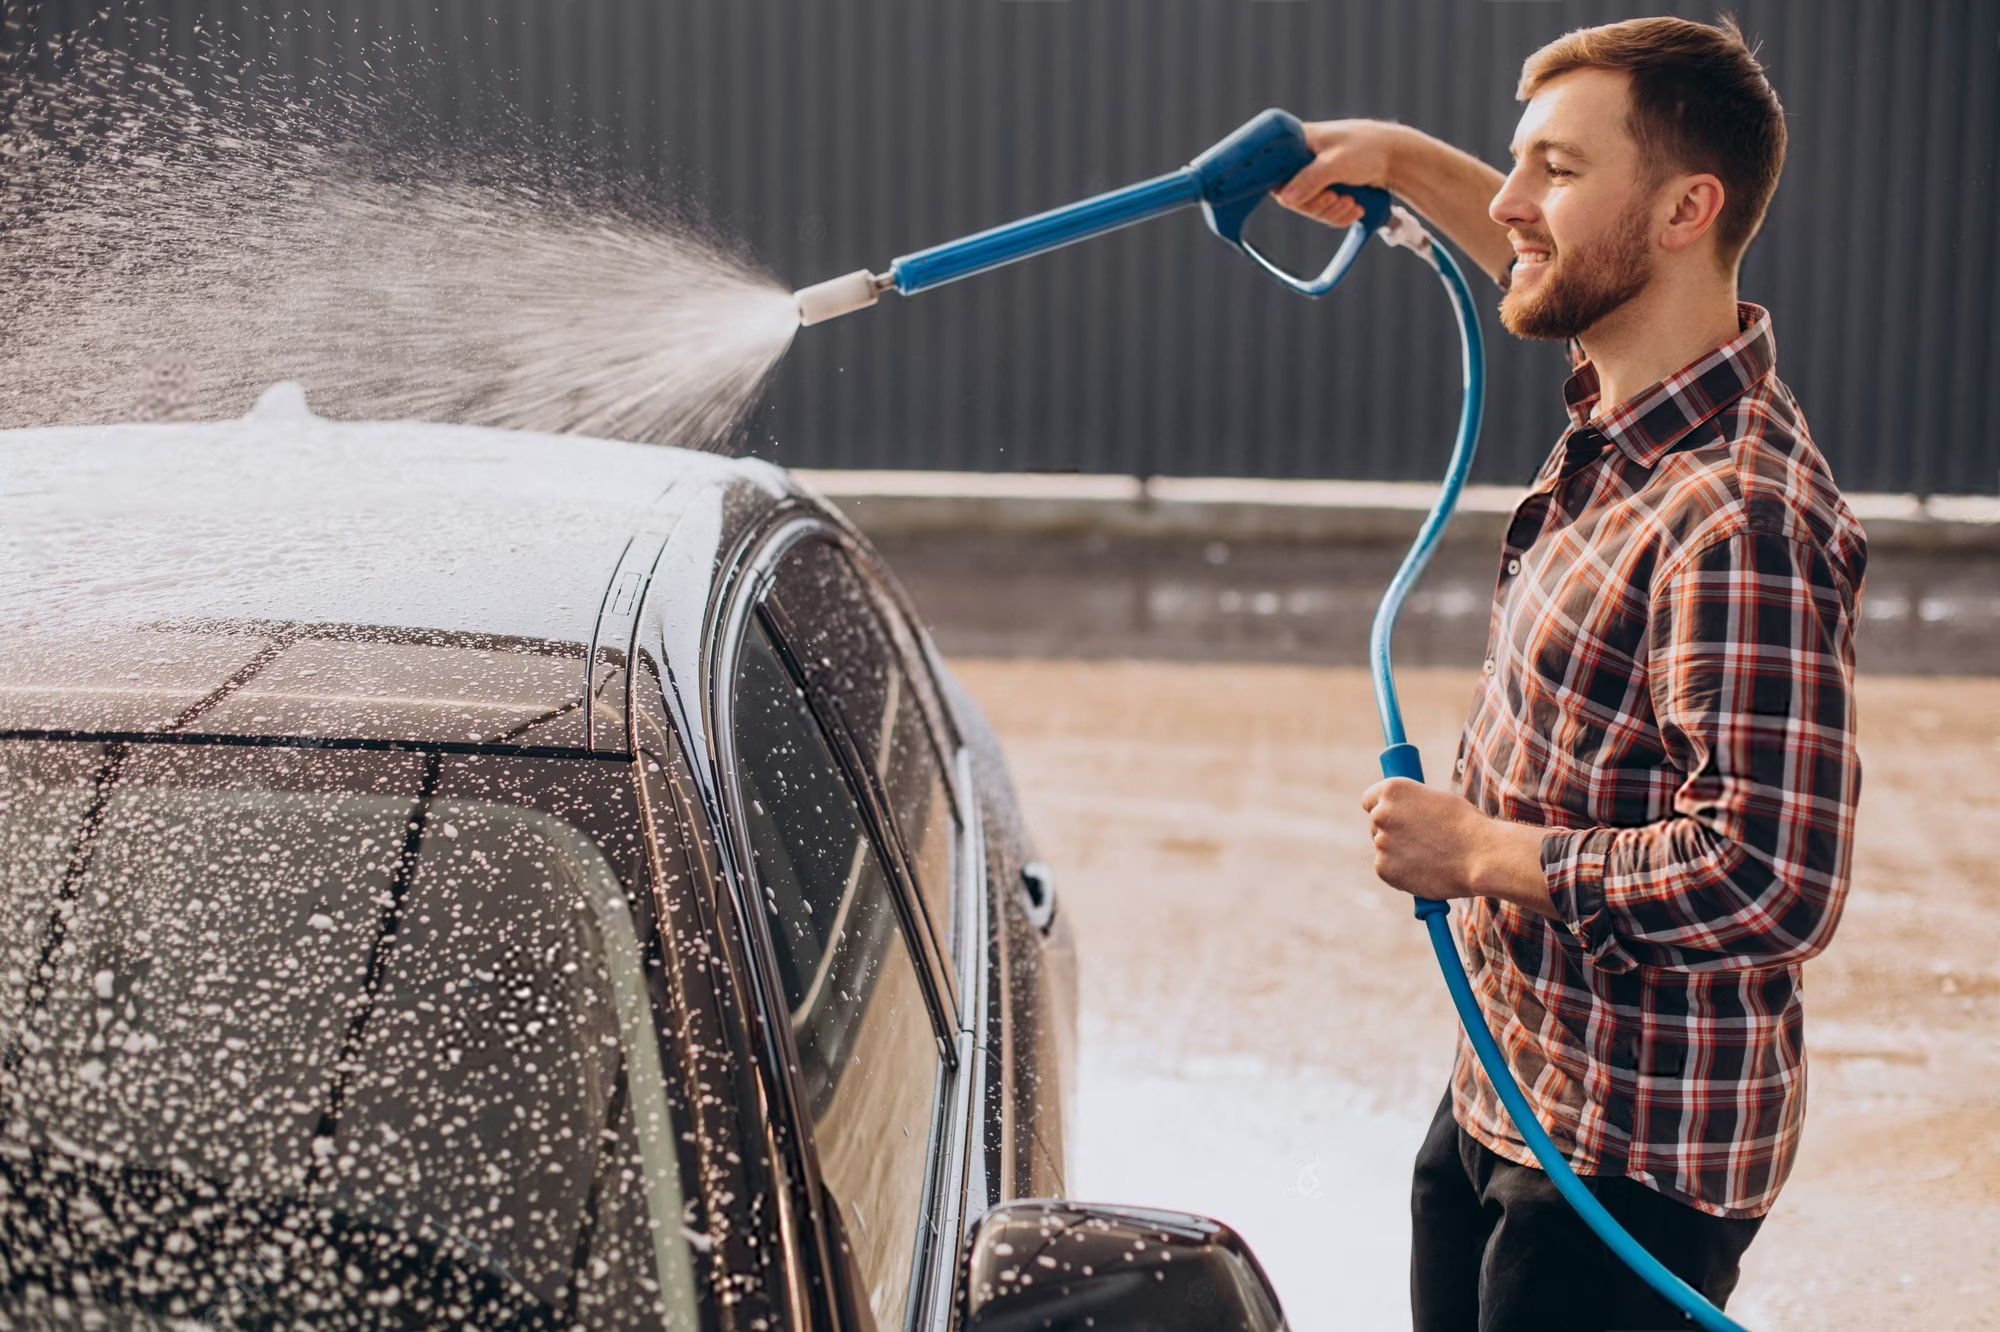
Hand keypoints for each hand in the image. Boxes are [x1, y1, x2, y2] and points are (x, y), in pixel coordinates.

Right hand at [1275, 119, 1407, 227]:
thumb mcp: (1336, 162)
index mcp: (1297, 144)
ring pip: (1310, 208)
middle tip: (1336, 198)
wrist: (1395, 156)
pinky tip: (1355, 207)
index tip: (1305, 195)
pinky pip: (1325, 213)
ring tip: (1351, 202)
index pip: (1276, 173)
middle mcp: (1302, 161)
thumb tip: (1286, 198)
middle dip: (1318, 204)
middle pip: (1293, 197)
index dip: (1288, 190)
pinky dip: (1340, 215)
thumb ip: (1310, 179)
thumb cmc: (1367, 147)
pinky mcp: (1327, 190)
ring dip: (1332, 212)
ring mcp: (1315, 177)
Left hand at [1360, 778, 1556, 916]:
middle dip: (1391, 832)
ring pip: (1384, 848)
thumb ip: (1411, 805)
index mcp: (1392, 790)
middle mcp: (1381, 814)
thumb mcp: (1437, 800)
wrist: (1482, 856)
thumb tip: (1402, 814)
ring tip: (1431, 856)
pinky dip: (1402, 873)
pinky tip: (1427, 870)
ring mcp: (1380, 842)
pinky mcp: (1383, 868)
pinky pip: (1388, 870)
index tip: (1392, 817)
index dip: (1383, 808)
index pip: (1370, 799)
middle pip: (1374, 824)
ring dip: (1399, 853)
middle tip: (1417, 842)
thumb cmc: (1468, 825)